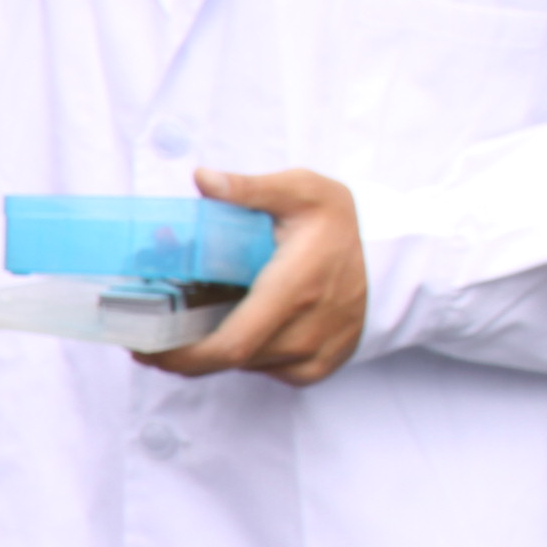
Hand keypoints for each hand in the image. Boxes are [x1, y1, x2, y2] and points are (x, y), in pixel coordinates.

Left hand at [147, 167, 365, 384]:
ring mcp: (314, 355)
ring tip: (192, 319)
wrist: (402, 258)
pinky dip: (246, 351)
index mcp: (293, 292)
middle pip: (227, 359)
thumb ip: (250, 189)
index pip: (227, 345)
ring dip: (214, 348)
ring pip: (245, 364)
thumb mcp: (302, 191)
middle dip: (183, 352)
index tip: (144, 347)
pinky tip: (238, 325)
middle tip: (151, 336)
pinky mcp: (320, 367)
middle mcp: (304, 333)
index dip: (179, 356)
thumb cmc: (348, 223)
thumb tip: (203, 179)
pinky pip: (267, 368)